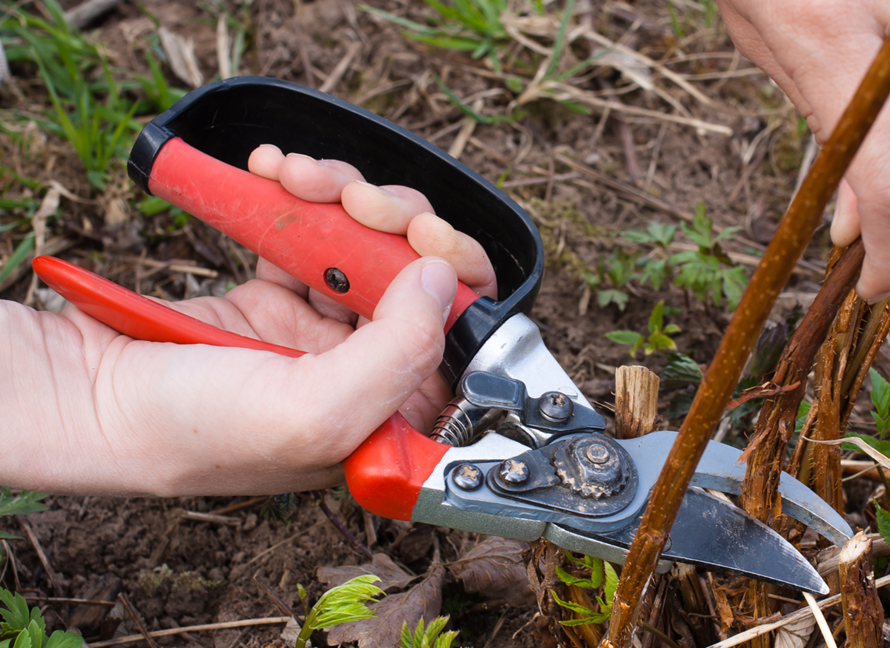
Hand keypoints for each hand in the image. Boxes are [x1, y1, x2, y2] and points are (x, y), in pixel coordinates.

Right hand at [0, 146, 495, 496]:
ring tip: (303, 176)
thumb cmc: (189, 430)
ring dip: (345, 196)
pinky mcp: (275, 294)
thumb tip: (442, 280)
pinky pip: (309, 231)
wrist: (80, 395)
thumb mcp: (313, 413)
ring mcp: (317, 331)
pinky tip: (275, 171)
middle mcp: (361, 373)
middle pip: (419, 278)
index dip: (456, 281)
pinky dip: (298, 195)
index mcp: (387, 416)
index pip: (458, 341)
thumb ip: (397, 353)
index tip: (427, 239)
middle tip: (361, 201)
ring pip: (367, 243)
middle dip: (396, 222)